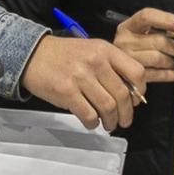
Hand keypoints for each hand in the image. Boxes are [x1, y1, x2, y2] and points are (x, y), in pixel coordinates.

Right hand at [22, 34, 148, 131]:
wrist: (33, 54)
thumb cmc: (65, 55)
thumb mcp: (92, 50)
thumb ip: (111, 66)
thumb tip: (129, 93)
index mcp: (105, 50)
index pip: (136, 72)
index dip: (140, 91)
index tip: (135, 101)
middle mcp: (95, 62)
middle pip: (122, 95)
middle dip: (126, 114)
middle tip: (124, 121)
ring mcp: (80, 77)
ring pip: (107, 107)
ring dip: (111, 121)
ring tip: (109, 124)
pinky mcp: (67, 92)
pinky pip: (89, 114)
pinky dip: (93, 123)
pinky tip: (92, 122)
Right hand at [113, 8, 173, 85]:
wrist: (112, 71)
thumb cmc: (133, 49)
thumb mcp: (139, 34)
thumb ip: (157, 30)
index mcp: (127, 27)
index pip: (147, 16)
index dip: (167, 19)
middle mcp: (124, 41)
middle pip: (158, 41)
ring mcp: (126, 59)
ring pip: (158, 58)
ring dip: (171, 62)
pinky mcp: (130, 76)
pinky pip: (156, 74)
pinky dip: (169, 75)